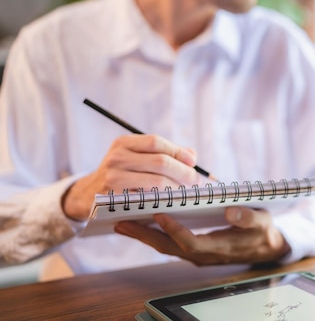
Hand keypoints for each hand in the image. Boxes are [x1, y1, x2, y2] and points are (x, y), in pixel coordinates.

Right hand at [62, 134, 200, 220]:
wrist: (87, 195)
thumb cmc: (121, 174)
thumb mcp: (135, 157)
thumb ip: (163, 153)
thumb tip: (192, 155)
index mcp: (123, 143)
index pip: (155, 142)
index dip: (178, 152)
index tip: (193, 162)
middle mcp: (116, 158)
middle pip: (160, 162)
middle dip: (184, 172)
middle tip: (196, 182)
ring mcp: (113, 178)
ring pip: (156, 182)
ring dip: (177, 188)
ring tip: (187, 193)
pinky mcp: (114, 199)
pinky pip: (147, 199)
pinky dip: (164, 200)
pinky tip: (172, 202)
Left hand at [114, 206, 291, 264]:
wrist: (265, 246)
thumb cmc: (262, 231)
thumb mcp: (262, 222)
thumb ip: (247, 217)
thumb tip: (230, 209)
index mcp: (219, 248)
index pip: (191, 243)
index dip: (174, 231)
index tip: (159, 215)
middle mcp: (203, 254)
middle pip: (169, 248)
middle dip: (144, 236)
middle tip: (122, 222)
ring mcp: (197, 253)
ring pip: (165, 246)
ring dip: (144, 235)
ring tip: (123, 221)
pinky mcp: (194, 248)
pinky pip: (169, 243)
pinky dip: (153, 233)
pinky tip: (143, 221)